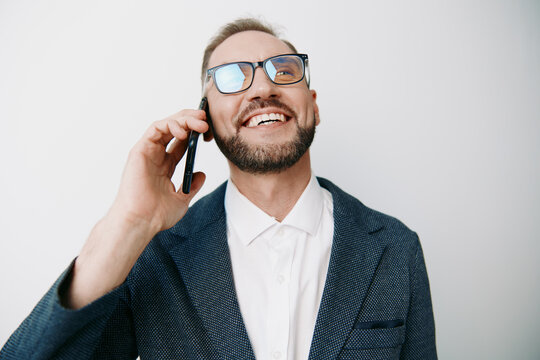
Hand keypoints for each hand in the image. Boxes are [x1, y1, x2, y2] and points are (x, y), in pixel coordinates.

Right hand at [66, 108, 208, 308]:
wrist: (142, 222)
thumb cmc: (156, 215)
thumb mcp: (182, 199)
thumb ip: (191, 186)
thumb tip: (201, 174)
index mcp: (165, 166)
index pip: (182, 142)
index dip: (196, 133)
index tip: (211, 133)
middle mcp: (156, 156)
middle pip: (175, 129)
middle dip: (192, 120)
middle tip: (207, 120)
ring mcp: (147, 152)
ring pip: (166, 125)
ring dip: (185, 119)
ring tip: (200, 123)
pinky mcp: (140, 150)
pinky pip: (155, 128)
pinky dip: (171, 125)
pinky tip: (184, 131)